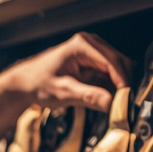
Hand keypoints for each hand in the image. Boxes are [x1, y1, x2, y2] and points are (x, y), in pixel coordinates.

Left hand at [7, 32, 129, 111]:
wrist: (25, 83)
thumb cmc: (38, 84)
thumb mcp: (63, 92)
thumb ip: (88, 97)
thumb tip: (111, 104)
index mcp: (82, 46)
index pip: (112, 62)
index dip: (123, 81)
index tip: (126, 100)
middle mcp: (90, 43)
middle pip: (119, 63)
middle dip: (123, 84)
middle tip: (124, 106)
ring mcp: (93, 51)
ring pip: (118, 68)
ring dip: (119, 86)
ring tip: (117, 105)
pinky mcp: (92, 62)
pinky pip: (110, 74)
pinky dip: (112, 86)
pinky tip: (110, 100)